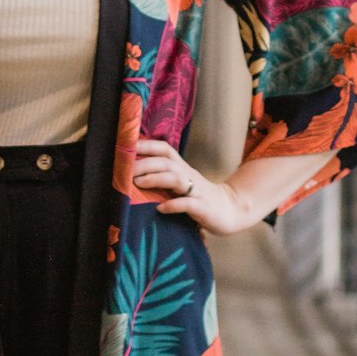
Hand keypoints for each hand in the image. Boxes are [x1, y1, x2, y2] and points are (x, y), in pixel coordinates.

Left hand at [133, 138, 251, 236]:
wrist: (230, 210)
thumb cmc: (198, 196)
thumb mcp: (181, 183)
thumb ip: (163, 177)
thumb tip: (133, 174)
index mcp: (182, 168)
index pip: (164, 150)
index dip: (147, 145)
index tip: (127, 145)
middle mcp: (188, 175)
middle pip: (166, 162)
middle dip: (145, 163)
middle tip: (126, 170)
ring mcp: (196, 190)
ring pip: (175, 178)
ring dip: (155, 178)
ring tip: (138, 183)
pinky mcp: (202, 207)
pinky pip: (187, 203)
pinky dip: (173, 205)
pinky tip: (160, 208)